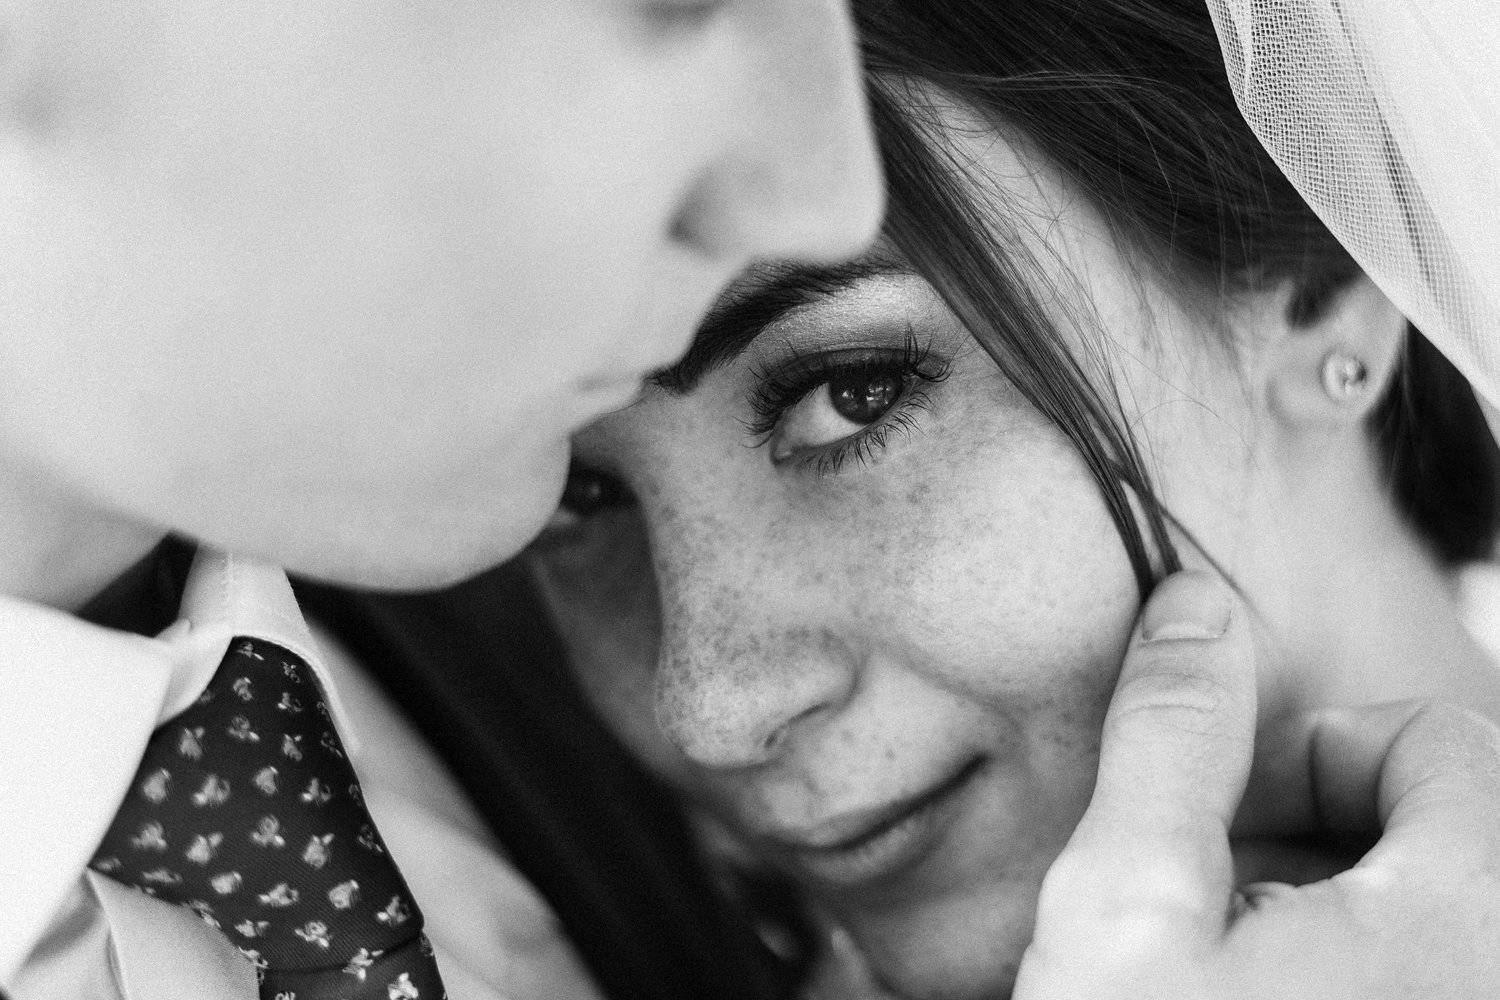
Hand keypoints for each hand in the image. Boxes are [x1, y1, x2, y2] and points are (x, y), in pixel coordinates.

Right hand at [1013, 570, 1499, 998]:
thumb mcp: (1125, 903)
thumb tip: (1194, 607)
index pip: (1448, 743)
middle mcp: (1495, 975)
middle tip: (1214, 887)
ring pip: (1428, 904)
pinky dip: (1345, 965)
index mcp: (1466, 924)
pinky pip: (1420, 972)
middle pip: (1442, 823)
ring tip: (1221, 959)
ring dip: (1326, 901)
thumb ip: (1172, 742)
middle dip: (1317, 827)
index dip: (1320, 749)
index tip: (1229, 809)